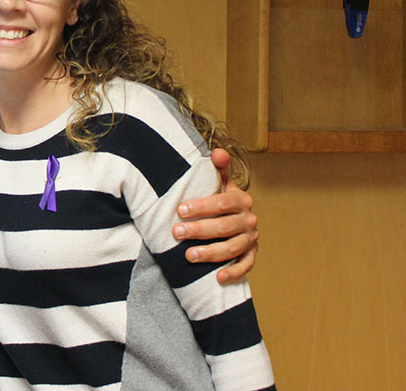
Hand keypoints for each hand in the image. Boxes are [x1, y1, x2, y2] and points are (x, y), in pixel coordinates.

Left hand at [173, 148, 258, 283]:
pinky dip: (234, 272)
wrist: (232, 216)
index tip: (180, 209)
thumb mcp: (218, 181)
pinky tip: (218, 277)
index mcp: (241, 200)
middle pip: (224, 227)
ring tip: (189, 255)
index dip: (202, 206)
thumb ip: (218, 168)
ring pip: (232, 248)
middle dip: (198, 230)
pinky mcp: (251, 254)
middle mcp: (249, 219)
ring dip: (210, 253)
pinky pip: (246, 266)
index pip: (222, 203)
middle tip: (176, 232)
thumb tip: (218, 152)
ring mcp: (251, 238)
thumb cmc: (218, 198)